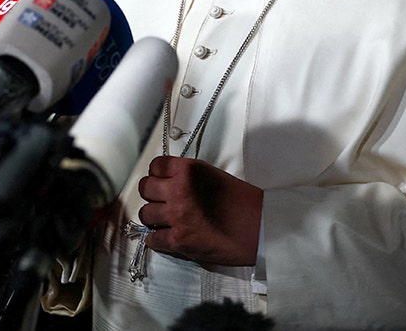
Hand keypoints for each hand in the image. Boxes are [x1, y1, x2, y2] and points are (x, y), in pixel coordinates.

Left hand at [136, 155, 262, 265]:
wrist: (259, 229)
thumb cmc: (243, 203)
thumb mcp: (214, 176)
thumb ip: (189, 177)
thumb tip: (170, 182)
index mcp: (189, 171)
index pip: (156, 166)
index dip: (158, 175)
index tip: (162, 182)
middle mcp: (179, 190)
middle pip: (145, 188)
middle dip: (152, 196)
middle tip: (162, 202)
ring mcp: (177, 215)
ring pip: (145, 214)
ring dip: (154, 219)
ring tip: (166, 221)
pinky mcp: (179, 239)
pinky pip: (152, 239)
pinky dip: (157, 240)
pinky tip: (167, 238)